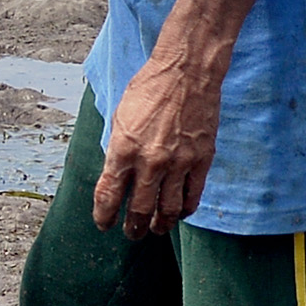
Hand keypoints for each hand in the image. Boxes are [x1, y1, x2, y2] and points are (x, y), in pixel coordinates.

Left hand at [92, 50, 223, 236]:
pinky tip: (180, 213)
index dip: (104, 216)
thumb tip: (117, 177)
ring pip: (169, 210)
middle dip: (133, 228)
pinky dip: (185, 210)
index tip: (104, 224)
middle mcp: (150, 162)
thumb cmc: (149, 89)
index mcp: (123, 149)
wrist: (186, 72)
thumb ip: (118, 151)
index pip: (108, 196)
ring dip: (160, 225)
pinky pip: (193, 196)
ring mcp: (178, 163)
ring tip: (156, 229)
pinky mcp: (201, 160)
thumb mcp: (120, 118)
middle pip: (139, 210)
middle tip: (132, 233)